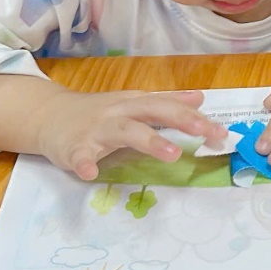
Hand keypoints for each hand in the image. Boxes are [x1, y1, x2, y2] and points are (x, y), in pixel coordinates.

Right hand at [33, 88, 223, 180]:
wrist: (48, 115)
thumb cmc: (97, 113)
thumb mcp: (133, 103)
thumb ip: (166, 102)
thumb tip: (200, 97)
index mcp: (135, 103)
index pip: (170, 106)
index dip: (196, 117)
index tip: (221, 131)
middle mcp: (120, 112)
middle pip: (153, 112)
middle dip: (182, 120)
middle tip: (206, 132)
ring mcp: (96, 129)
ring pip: (126, 132)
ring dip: (150, 141)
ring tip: (172, 154)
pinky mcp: (74, 147)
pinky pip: (80, 155)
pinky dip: (85, 163)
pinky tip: (91, 172)